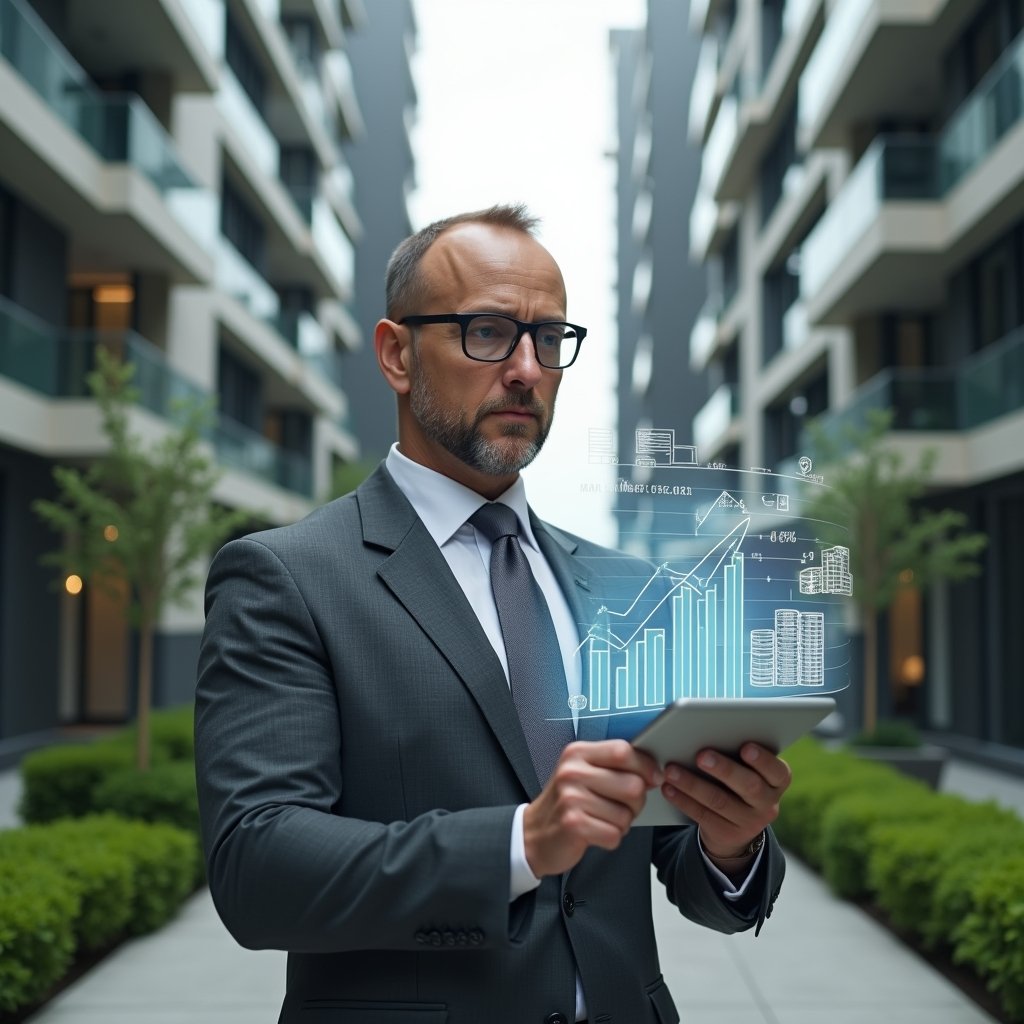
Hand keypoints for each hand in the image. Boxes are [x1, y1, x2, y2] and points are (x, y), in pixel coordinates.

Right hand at [523, 740, 662, 876]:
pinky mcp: (573, 824)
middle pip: (632, 784)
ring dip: (621, 824)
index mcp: (577, 753)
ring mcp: (571, 797)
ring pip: (626, 814)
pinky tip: (595, 833)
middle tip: (621, 807)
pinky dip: (611, 839)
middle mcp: (572, 771)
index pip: (623, 751)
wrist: (533, 834)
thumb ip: (614, 766)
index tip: (654, 777)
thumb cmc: (566, 803)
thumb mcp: (582, 773)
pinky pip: (614, 834)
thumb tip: (655, 772)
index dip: (645, 766)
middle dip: (636, 802)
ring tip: (602, 820)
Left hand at [660, 743, 791, 860]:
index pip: (778, 771)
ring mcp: (749, 822)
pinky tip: (668, 788)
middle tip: (701, 755)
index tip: (746, 747)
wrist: (735, 825)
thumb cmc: (738, 781)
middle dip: (724, 769)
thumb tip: (710, 730)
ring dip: (692, 784)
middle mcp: (768, 803)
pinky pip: (703, 815)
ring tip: (671, 770)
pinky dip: (683, 800)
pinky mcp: (727, 834)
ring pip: (719, 801)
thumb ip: (738, 754)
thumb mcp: (748, 769)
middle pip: (749, 786)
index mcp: (777, 781)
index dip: (763, 760)